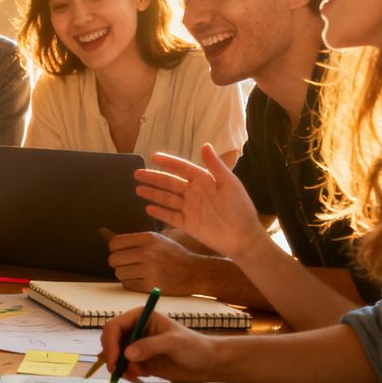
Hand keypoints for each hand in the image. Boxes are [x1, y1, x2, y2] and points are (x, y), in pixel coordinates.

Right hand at [99, 309, 219, 382]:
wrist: (207, 364)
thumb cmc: (194, 347)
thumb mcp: (173, 343)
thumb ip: (149, 346)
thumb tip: (127, 354)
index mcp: (141, 317)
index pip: (114, 326)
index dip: (111, 343)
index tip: (115, 360)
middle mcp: (136, 329)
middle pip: (110, 340)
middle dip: (113, 356)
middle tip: (119, 371)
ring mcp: (137, 345)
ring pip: (115, 355)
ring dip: (121, 367)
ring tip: (138, 375)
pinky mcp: (140, 360)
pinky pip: (124, 367)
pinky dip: (128, 374)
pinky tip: (143, 376)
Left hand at [106, 231, 209, 295]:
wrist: (195, 272)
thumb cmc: (174, 255)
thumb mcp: (157, 240)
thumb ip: (134, 240)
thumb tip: (104, 235)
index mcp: (148, 238)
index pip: (115, 243)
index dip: (114, 249)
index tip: (120, 252)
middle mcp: (147, 252)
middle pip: (113, 259)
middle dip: (117, 263)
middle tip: (126, 264)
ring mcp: (149, 270)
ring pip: (119, 273)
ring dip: (124, 274)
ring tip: (135, 272)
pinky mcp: (151, 285)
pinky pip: (127, 285)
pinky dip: (130, 283)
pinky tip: (140, 279)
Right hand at [135, 144, 271, 258]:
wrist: (244, 237)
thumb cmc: (240, 208)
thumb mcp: (230, 184)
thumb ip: (216, 166)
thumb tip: (204, 145)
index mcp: (204, 181)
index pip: (182, 168)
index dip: (168, 162)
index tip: (153, 156)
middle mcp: (194, 193)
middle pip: (170, 183)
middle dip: (154, 178)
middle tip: (137, 173)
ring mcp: (190, 209)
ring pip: (167, 199)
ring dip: (153, 193)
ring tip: (138, 189)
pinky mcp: (188, 224)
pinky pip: (170, 216)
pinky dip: (160, 212)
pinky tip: (148, 208)